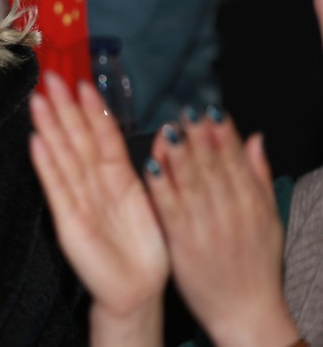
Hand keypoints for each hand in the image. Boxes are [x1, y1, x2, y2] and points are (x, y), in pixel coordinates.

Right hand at [29, 72, 167, 343]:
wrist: (136, 291)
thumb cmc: (145, 249)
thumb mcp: (155, 201)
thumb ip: (154, 167)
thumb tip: (164, 133)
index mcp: (118, 179)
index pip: (102, 136)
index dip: (93, 110)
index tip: (82, 83)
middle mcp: (95, 185)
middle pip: (77, 141)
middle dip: (64, 109)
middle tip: (51, 79)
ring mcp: (79, 200)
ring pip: (64, 157)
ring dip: (49, 128)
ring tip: (38, 101)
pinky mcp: (69, 221)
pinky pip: (57, 189)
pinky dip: (46, 166)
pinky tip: (37, 143)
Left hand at [146, 109, 298, 346]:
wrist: (246, 310)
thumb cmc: (254, 263)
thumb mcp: (268, 218)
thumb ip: (258, 176)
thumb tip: (256, 138)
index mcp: (251, 203)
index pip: (235, 161)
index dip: (222, 133)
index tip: (210, 108)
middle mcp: (230, 211)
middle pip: (212, 166)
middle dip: (198, 136)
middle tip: (185, 109)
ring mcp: (206, 226)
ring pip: (191, 183)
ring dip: (178, 154)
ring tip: (168, 129)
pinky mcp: (183, 242)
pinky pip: (169, 209)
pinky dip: (161, 186)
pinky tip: (151, 166)